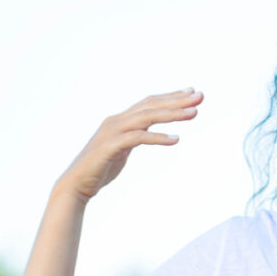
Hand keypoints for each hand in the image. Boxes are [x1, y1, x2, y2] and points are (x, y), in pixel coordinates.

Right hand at [56, 88, 201, 201]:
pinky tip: (175, 139)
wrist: (76, 184)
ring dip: (172, 114)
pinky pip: (138, 138)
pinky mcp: (111, 146)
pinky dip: (157, 137)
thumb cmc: (99, 168)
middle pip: (151, 105)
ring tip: (194, 113)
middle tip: (200, 96)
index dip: (171, 96)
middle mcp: (117, 121)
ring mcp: (113, 132)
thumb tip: (147, 134)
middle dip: (177, 100)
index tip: (191, 91)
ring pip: (146, 117)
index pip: (149, 103)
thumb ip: (134, 138)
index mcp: (120, 120)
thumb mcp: (122, 149)